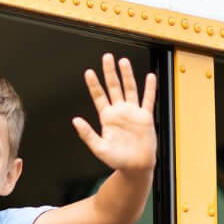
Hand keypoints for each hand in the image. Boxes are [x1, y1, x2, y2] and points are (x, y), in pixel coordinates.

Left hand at [73, 53, 157, 173]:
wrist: (135, 166)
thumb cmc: (117, 159)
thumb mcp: (98, 148)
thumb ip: (87, 134)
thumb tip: (75, 120)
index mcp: (106, 118)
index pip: (99, 97)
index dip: (94, 85)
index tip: (89, 72)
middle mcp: (119, 112)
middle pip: (113, 87)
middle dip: (109, 73)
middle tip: (106, 57)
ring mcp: (133, 113)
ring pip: (130, 89)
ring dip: (127, 75)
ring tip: (123, 62)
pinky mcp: (145, 117)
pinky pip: (148, 100)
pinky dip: (149, 88)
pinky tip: (149, 77)